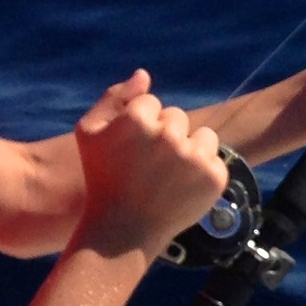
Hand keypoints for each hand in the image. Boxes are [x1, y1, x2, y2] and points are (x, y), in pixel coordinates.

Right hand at [72, 70, 229, 258]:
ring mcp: (194, 157)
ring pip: (203, 136)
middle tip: (148, 167)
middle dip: (165, 136)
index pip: (151, 105)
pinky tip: (181, 188)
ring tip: (168, 177)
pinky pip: (215, 159)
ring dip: (190, 149)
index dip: (140, 127)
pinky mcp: (214, 177)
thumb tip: (144, 75)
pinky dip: (203, 171)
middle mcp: (169, 135)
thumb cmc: (102, 179)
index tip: (130, 151)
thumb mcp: (90, 134)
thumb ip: (113, 98)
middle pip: (177, 118)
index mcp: (138, 119)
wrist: (122, 230)